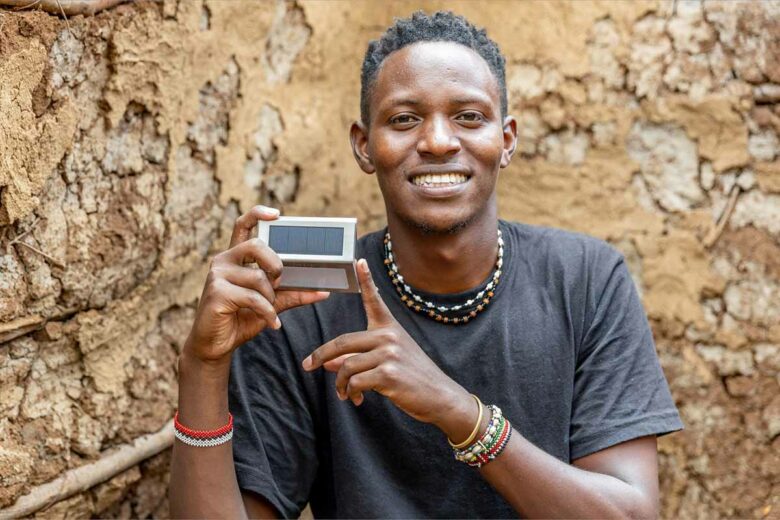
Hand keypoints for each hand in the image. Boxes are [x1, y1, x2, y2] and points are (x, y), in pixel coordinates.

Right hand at [184, 205, 330, 365]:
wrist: (215, 345)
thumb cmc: (240, 320)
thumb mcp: (271, 304)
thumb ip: (293, 294)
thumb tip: (324, 291)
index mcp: (236, 258)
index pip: (243, 225)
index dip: (258, 214)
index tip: (277, 215)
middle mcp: (224, 261)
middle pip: (257, 246)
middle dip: (276, 265)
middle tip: (280, 282)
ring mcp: (217, 275)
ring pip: (258, 277)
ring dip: (271, 299)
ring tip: (271, 313)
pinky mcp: (216, 292)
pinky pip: (253, 297)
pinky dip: (267, 312)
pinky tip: (271, 323)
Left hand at [302, 258, 467, 426]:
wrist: (438, 396)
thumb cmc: (412, 378)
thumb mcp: (387, 362)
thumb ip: (357, 359)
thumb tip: (327, 363)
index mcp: (390, 328)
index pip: (374, 300)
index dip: (366, 280)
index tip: (358, 261)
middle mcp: (389, 336)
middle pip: (343, 342)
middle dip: (321, 355)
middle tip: (307, 365)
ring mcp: (389, 354)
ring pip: (346, 366)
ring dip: (340, 384)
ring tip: (344, 394)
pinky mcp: (388, 374)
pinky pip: (355, 382)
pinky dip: (351, 393)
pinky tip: (357, 399)